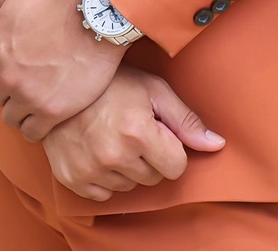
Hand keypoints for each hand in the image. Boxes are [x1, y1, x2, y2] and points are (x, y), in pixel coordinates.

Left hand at [0, 0, 122, 140]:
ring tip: (38, 98)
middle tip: (29, 81)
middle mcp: (6, 76)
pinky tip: (46, 115)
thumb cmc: (58, 1)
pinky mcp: (52, 111)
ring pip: (11, 117)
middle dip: (9, 90)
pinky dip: (35, 127)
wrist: (97, 16)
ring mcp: (28, 96)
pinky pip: (32, 133)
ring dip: (21, 110)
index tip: (14, 67)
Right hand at [43, 68, 225, 202]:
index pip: (176, 166)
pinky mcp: (71, 178)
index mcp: (137, 132)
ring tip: (110, 136)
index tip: (155, 131)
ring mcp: (89, 169)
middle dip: (148, 158)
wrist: (61, 82)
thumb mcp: (154, 90)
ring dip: (125, 168)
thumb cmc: (111, 83)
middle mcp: (113, 154)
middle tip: (129, 129)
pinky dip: (103, 178)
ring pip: (128, 187)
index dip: (170, 148)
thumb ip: (186, 120)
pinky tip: (96, 150)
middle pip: (153, 178)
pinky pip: (102, 194)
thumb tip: (216, 145)